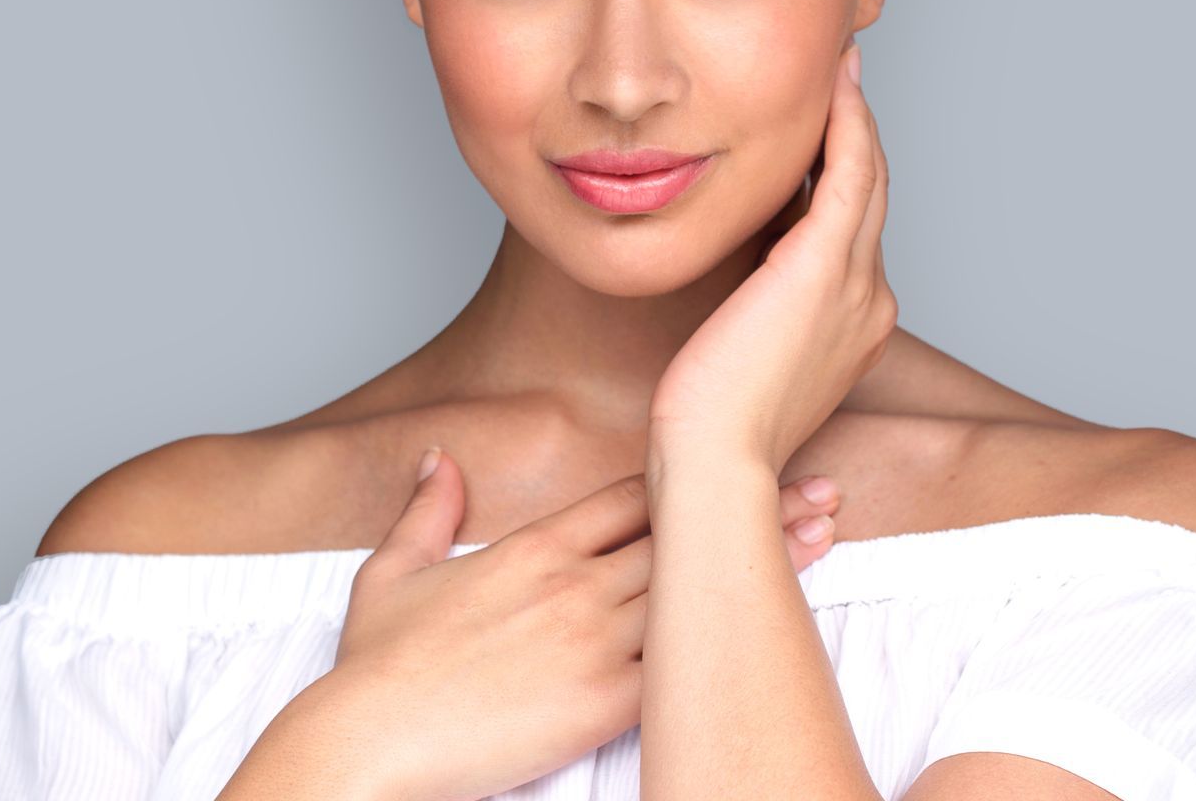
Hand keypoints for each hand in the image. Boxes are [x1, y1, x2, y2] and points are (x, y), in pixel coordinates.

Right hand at [320, 448, 843, 800]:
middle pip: (682, 532)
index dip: (691, 473)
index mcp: (531, 548)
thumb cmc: (376, 669)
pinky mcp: (602, 703)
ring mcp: (592, 641)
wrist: (369, 737)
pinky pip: (684, 665)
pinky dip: (734, 641)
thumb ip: (426, 511)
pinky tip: (779, 626)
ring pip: (696, 588)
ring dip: (765, 562)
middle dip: (756, 507)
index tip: (744, 458)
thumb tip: (440, 459)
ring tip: (826, 535)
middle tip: (821, 488)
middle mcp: (573, 584)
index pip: (629, 495)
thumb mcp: (390, 573)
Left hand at [647, 35, 896, 475]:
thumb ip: (757, 308)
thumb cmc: (710, 422)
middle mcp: (869, 302)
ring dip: (856, 116)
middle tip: (843, 78)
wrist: (713, 460)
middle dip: (858, 135)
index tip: (820, 134)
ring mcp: (856, 285)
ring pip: (867, 178)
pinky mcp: (825, 268)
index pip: (852, 232)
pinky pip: (850, 175)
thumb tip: (739, 267)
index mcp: (853, 326)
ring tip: (842, 68)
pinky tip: (837, 88)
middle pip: (871, 198)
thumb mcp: (744, 353)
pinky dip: (848, 126)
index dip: (840, 177)